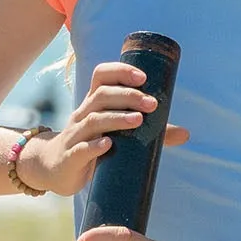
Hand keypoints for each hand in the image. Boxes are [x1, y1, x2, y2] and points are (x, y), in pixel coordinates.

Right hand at [18, 62, 187, 198]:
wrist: (55, 169)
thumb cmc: (91, 145)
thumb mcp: (118, 135)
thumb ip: (150, 134)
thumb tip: (186, 134)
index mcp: (94, 103)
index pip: (101, 76)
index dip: (120, 71)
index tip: (143, 77)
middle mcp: (83, 114)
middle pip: (101, 96)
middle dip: (127, 96)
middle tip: (152, 104)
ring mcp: (75, 135)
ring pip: (93, 120)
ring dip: (116, 118)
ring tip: (138, 120)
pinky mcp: (71, 158)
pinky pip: (81, 149)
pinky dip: (95, 146)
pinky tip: (109, 145)